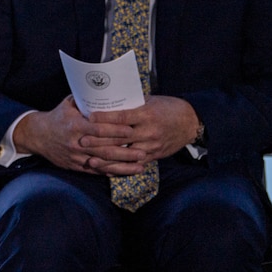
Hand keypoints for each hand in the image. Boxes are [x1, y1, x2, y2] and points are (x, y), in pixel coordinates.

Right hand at [12, 96, 130, 173]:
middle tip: (144, 150)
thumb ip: (86, 100)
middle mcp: (77, 142)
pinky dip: (112, 172)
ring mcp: (77, 156)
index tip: (132, 130)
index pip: (100, 129)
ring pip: (104, 163)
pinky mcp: (77, 166)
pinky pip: (97, 170)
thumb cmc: (57, 117)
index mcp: (75, 125)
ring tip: (141, 165)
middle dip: (126, 151)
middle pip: (105, 148)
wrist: (38, 136)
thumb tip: (105, 90)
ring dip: (123, 165)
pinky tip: (125, 172)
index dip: (116, 130)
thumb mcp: (68, 104)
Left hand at [81, 96, 199, 175]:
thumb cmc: (166, 107)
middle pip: (120, 138)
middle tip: (82, 141)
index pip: (121, 117)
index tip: (89, 117)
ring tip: (90, 160)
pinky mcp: (154, 155)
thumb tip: (107, 101)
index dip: (104, 118)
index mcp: (146, 114)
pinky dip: (120, 168)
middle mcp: (148, 131)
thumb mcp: (149, 101)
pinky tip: (106, 170)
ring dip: (106, 158)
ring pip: (125, 154)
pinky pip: (134, 164)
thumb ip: (130, 104)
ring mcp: (151, 145)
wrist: (190, 121)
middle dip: (99, 140)